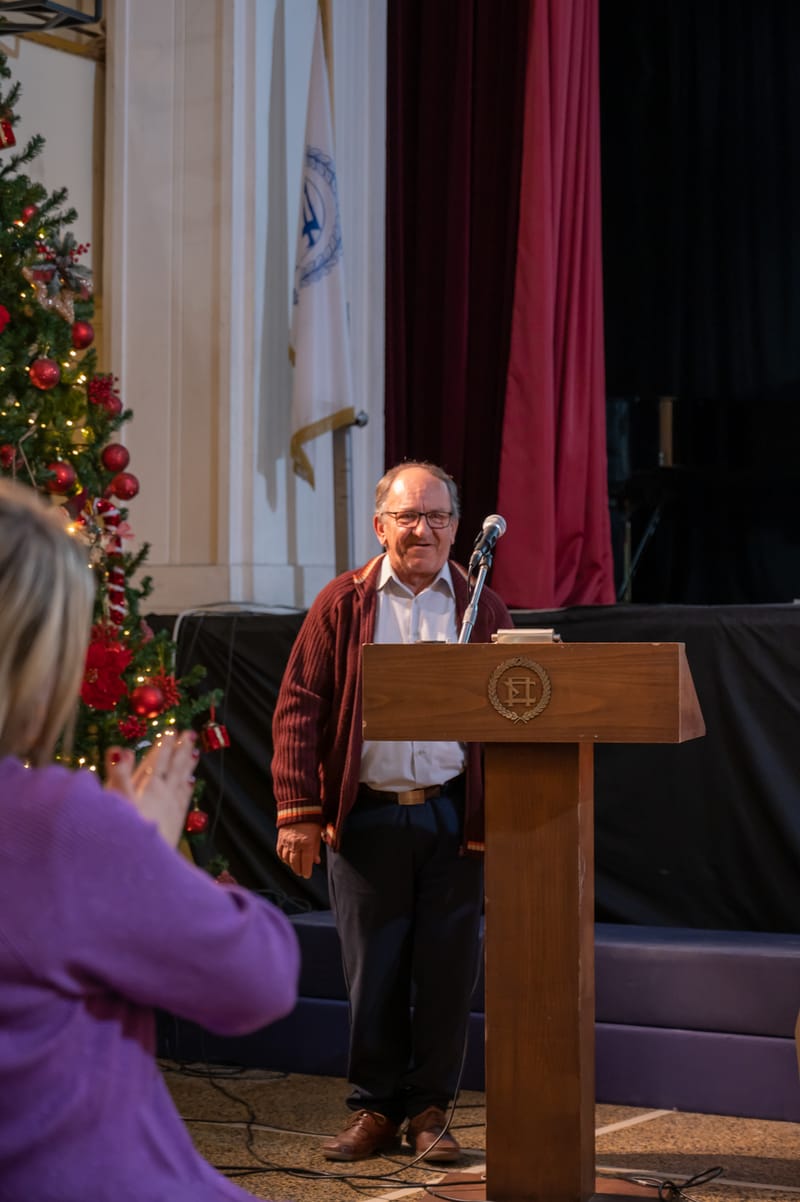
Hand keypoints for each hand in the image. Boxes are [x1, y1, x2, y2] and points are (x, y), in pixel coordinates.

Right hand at [105, 730, 198, 847]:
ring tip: (195, 751)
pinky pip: (185, 799)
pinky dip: (187, 788)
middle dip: (180, 749)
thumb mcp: (116, 802)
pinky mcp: (176, 822)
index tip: (170, 730)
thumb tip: (120, 749)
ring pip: (181, 779)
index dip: (163, 745)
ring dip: (187, 764)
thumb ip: (118, 774)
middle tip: (189, 733)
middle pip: (174, 767)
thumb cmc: (122, 832)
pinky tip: (191, 782)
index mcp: (148, 787)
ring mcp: (172, 808)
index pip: (157, 760)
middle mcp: (163, 794)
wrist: (142, 865)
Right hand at [277, 822, 321, 878]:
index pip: (306, 862)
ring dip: (291, 865)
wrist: (299, 808)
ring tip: (296, 868)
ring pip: (287, 859)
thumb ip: (316, 849)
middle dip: (299, 870)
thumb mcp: (317, 835)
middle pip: (295, 862)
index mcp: (307, 843)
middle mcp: (295, 844)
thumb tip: (316, 861)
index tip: (307, 875)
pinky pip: (280, 852)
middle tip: (302, 873)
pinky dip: (283, 858)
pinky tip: (287, 860)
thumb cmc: (312, 822)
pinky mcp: (280, 838)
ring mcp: (286, 841)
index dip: (306, 871)